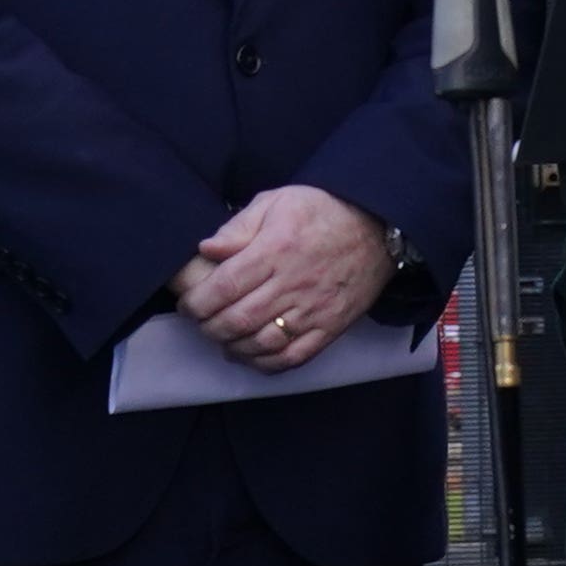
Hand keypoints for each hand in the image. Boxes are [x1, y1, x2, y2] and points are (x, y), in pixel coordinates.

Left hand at [177, 185, 390, 369]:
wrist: (378, 226)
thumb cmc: (323, 210)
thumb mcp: (277, 201)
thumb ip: (239, 226)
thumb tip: (206, 250)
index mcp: (277, 249)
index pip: (225, 286)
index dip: (197, 302)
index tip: (187, 304)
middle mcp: (294, 283)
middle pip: (238, 319)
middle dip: (209, 327)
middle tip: (200, 322)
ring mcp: (314, 309)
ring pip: (262, 343)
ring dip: (232, 347)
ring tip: (221, 338)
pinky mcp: (331, 327)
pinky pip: (293, 357)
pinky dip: (266, 364)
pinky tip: (249, 355)